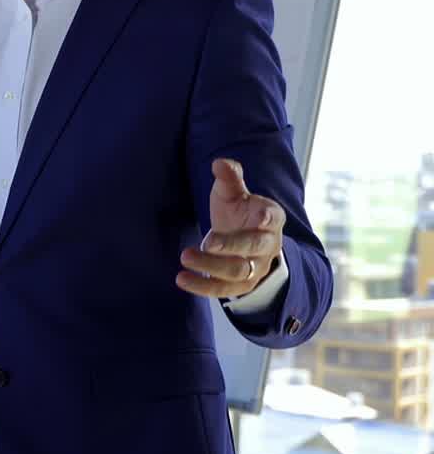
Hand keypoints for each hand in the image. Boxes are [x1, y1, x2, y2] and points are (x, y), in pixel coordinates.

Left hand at [177, 159, 284, 299]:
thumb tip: (220, 163)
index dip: (267, 219)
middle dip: (231, 246)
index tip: (260, 217)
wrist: (243, 242)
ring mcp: (256, 268)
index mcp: (271, 218)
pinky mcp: (241, 286)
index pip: (272, 219)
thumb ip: (229, 178)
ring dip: (211, 266)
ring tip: (185, 256)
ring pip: (237, 272)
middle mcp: (268, 246)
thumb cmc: (238, 213)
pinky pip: (223, 290)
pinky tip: (181, 279)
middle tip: (207, 242)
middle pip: (253, 248)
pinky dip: (202, 286)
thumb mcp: (233, 193)